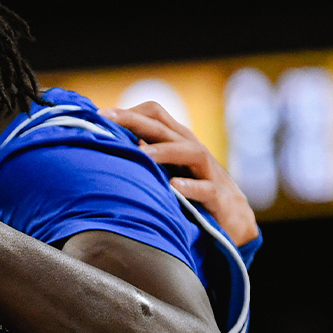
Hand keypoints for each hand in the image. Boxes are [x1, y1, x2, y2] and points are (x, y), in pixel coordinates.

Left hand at [102, 102, 257, 246]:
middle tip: (107, 118)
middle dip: (135, 121)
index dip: (129, 113)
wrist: (234, 220)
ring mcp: (208, 173)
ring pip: (191, 152)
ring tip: (142, 152)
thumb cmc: (191, 192)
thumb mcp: (165, 171)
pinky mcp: (218, 198)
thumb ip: (143, 159)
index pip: (155, 116)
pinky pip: (207, 190)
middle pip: (165, 128)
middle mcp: (193, 151)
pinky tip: (173, 186)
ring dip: (165, 151)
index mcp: (178, 143)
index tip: (98, 115)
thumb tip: (106, 149)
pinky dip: (190, 187)